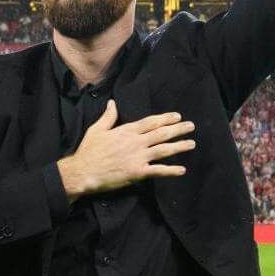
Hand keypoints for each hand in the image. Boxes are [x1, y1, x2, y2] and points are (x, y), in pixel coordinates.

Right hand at [56, 101, 195, 200]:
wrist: (82, 171)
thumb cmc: (88, 151)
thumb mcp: (97, 129)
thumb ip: (108, 116)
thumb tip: (112, 103)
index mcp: (126, 131)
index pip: (150, 122)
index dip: (165, 118)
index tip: (177, 116)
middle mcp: (135, 142)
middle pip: (161, 133)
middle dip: (178, 129)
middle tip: (191, 126)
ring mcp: (137, 157)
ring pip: (163, 150)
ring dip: (179, 146)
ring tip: (191, 143)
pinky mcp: (137, 172)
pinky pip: (157, 171)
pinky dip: (171, 170)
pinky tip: (182, 170)